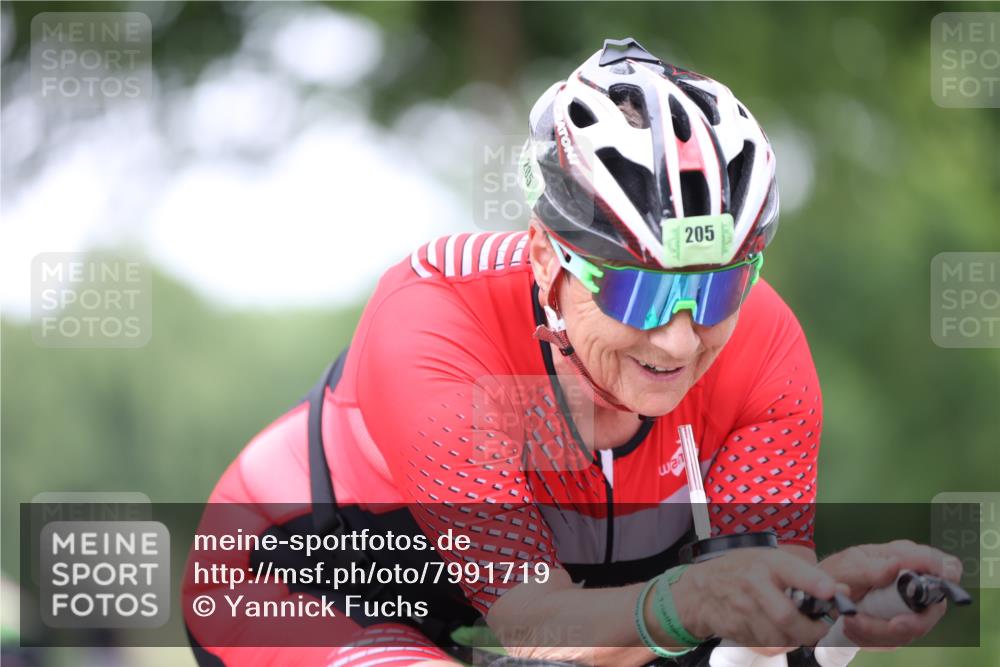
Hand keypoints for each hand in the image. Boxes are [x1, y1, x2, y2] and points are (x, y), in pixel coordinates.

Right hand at [671, 549, 838, 652]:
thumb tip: (842, 591)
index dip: (815, 583)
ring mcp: (741, 610)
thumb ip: (805, 575)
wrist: (701, 590)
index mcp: (766, 563)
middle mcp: (753, 585)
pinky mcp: (735, 629)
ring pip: (778, 638)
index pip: (793, 571)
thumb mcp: (769, 561)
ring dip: (793, 639)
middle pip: (787, 617)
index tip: (833, 592)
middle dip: (810, 630)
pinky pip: (764, 645)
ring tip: (796, 629)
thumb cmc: (742, 571)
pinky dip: (776, 643)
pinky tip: (773, 631)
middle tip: (819, 628)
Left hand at [818, 540, 962, 648]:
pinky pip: (894, 639)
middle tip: (892, 625)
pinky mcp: (899, 625)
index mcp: (904, 556)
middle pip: (933, 607)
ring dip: (880, 631)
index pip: (939, 563)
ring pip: (912, 628)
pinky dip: (872, 637)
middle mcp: (912, 581)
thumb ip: (870, 568)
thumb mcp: (847, 566)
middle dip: (911, 622)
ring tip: (852, 623)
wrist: (821, 595)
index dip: (947, 571)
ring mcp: (908, 606)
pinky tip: (853, 627)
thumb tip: (894, 565)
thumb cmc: (837, 572)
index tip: (946, 578)